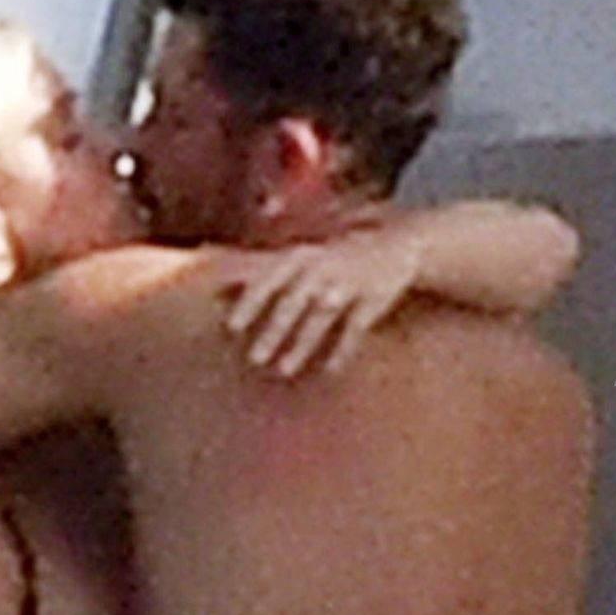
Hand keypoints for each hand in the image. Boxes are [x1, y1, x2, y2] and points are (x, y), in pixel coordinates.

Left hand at [221, 224, 422, 379]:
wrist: (397, 243)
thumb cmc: (336, 255)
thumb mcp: (302, 254)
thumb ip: (265, 268)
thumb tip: (218, 280)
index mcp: (302, 255)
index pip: (269, 278)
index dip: (250, 302)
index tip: (232, 326)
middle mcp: (324, 266)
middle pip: (293, 302)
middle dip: (273, 331)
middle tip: (254, 358)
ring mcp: (350, 282)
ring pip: (321, 317)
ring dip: (302, 345)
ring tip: (284, 370)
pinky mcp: (374, 299)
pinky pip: (356, 329)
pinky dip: (344, 350)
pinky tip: (331, 371)